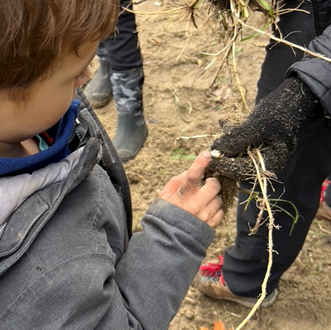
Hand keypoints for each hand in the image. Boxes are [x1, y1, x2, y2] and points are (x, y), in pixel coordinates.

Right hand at [159, 152, 222, 228]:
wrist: (169, 240)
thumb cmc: (165, 215)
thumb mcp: (164, 197)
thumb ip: (175, 182)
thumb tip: (188, 172)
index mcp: (182, 197)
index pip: (192, 176)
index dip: (199, 164)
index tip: (206, 154)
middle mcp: (196, 206)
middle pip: (214, 186)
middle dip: (212, 182)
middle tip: (206, 184)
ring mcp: (205, 216)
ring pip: (218, 199)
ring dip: (213, 197)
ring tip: (203, 202)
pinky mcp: (211, 225)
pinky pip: (220, 212)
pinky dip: (215, 209)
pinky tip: (205, 212)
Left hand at [206, 78, 321, 180]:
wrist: (294, 99)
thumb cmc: (279, 113)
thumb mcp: (256, 126)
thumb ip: (236, 140)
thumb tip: (214, 151)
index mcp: (269, 163)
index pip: (240, 170)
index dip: (224, 165)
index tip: (209, 157)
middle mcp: (263, 162)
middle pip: (237, 163)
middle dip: (224, 152)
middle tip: (213, 142)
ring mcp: (260, 153)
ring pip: (236, 152)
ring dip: (227, 141)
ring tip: (222, 126)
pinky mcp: (256, 144)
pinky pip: (240, 143)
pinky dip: (232, 134)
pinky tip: (224, 122)